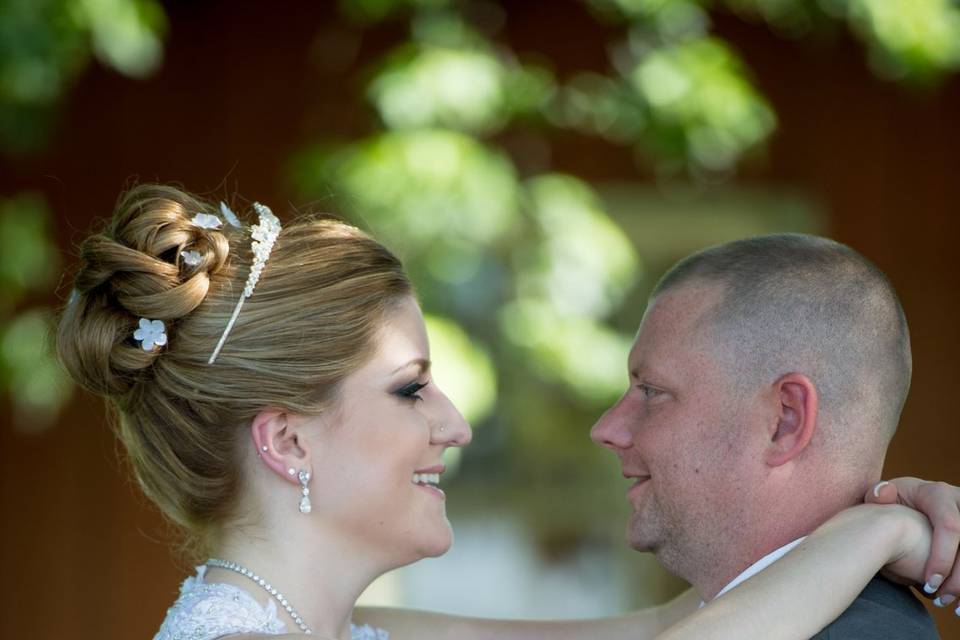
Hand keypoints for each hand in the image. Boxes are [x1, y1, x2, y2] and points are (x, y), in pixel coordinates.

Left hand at [866, 476, 959, 608]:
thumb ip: (876, 496)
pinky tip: (959, 605)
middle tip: (939, 598)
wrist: (907, 506)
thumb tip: (882, 492)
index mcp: (937, 493)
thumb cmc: (891, 503)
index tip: (929, 583)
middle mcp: (958, 502)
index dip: (943, 557)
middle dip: (957, 576)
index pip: (950, 526)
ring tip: (947, 603)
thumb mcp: (882, 497)